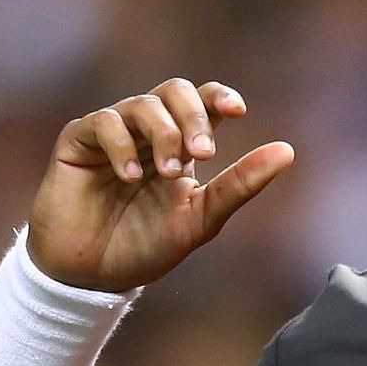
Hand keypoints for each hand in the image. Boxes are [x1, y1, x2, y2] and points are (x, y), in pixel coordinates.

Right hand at [27, 78, 294, 291]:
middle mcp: (147, 132)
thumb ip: (240, 185)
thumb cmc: (146, 245)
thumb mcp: (202, 218)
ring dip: (163, 135)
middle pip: (174, 91)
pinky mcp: (78, 141)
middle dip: (193, 116)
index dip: (219, 96)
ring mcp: (113, 133)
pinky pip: (103, 122)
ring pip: (142, 104)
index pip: (203, 101)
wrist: (93, 274)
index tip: (237, 110)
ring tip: (167, 173)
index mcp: (181, 144)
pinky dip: (122, 145)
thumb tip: (287, 151)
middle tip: (204, 152)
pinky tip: (131, 176)